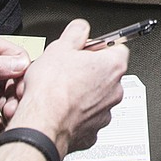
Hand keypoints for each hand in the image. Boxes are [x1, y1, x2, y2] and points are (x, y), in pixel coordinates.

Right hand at [8, 19, 127, 155]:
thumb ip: (76, 32)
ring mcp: (105, 113)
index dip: (99, 46)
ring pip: (96, 97)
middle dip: (88, 71)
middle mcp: (115, 91)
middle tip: (68, 69)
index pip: (118, 48)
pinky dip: (76, 114)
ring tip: (60, 91)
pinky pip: (87, 118)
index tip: (86, 49)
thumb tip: (81, 28)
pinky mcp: (93, 132)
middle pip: (106, 74)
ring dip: (82, 93)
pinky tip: (61, 109)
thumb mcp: (60, 46)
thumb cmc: (51, 89)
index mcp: (112, 66)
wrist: (42, 124)